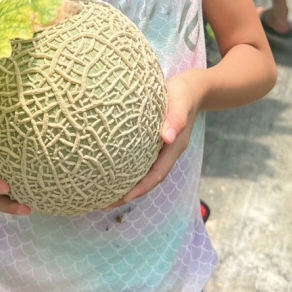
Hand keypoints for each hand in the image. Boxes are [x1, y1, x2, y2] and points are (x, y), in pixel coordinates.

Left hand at [107, 72, 202, 207]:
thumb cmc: (183, 93)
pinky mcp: (150, 140)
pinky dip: (123, 166)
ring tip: (101, 193)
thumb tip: (167, 137)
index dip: (141, 187)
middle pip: (146, 179)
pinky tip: (106, 167)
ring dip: (124, 183)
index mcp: (173, 148)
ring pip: (141, 171)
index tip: (123, 197)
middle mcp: (165, 152)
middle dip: (127, 193)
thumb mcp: (180, 102)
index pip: (157, 174)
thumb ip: (176, 118)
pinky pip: (136, 158)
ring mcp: (158, 148)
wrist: (190, 87)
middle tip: (103, 203)